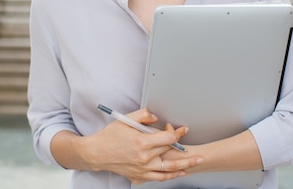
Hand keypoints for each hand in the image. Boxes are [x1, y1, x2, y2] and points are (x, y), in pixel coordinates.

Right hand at [83, 108, 203, 183]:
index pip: (168, 138)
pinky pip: (159, 178)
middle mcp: (144, 157)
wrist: (97, 153)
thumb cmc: (109, 137)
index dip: (176, 133)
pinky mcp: (139, 176)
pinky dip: (171, 176)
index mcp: (142, 142)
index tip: (178, 129)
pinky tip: (178, 173)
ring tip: (195, 162)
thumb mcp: (125, 120)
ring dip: (185, 166)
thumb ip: (142, 115)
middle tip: (192, 145)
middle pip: (171, 153)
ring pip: (169, 169)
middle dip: (183, 147)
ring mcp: (142, 169)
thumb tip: (156, 117)